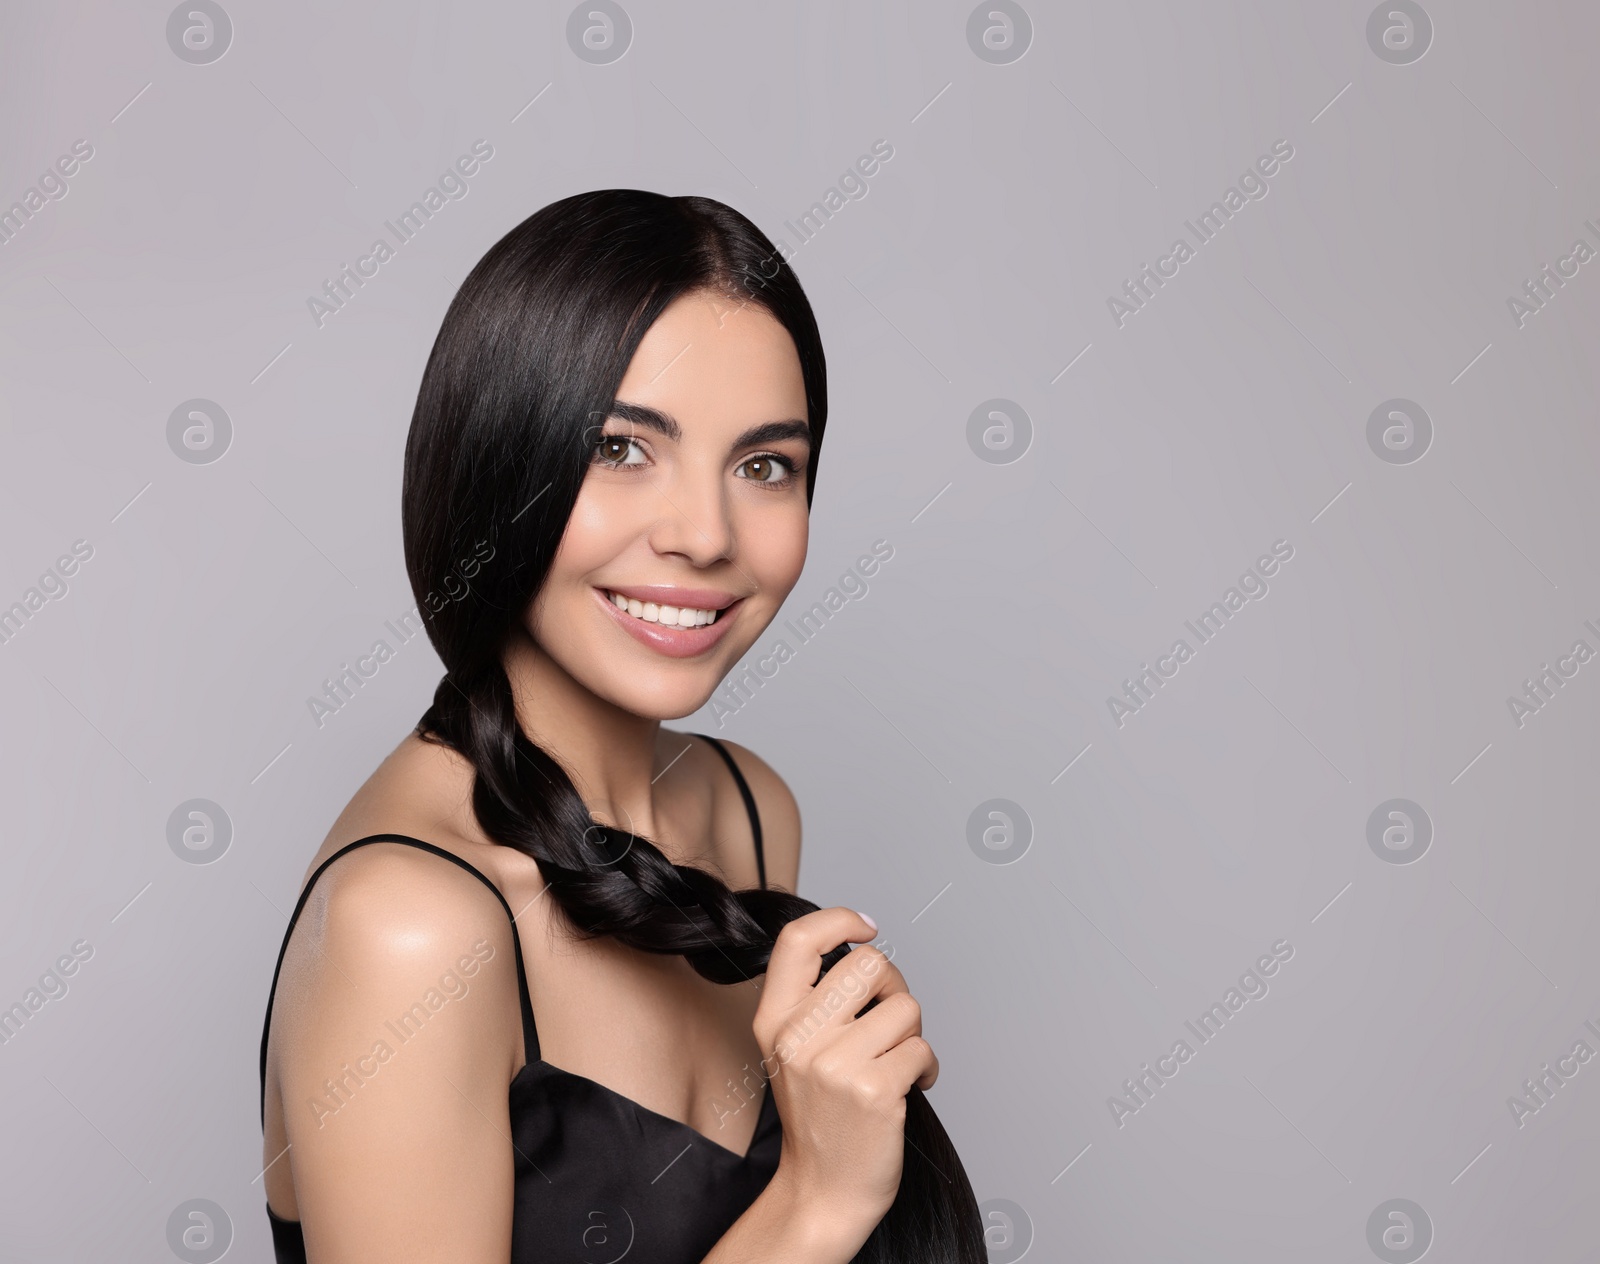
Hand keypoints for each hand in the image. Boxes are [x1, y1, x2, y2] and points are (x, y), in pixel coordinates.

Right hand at [751, 908, 938, 1238]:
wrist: (823, 1190)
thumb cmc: (817, 1115)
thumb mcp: (791, 1050)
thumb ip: (813, 1000)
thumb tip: (862, 946)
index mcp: (774, 1020)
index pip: (798, 940)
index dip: (838, 920)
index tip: (865, 929)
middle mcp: (799, 1037)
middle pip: (868, 963)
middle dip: (893, 985)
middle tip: (890, 1016)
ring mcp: (835, 1064)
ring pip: (905, 1006)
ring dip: (911, 1034)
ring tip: (896, 1061)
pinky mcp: (874, 1090)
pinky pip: (922, 1048)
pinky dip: (927, 1067)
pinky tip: (910, 1086)